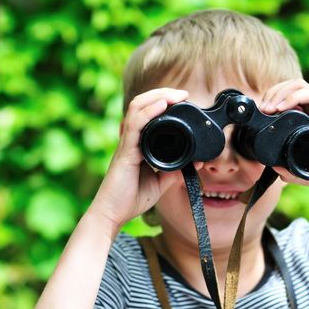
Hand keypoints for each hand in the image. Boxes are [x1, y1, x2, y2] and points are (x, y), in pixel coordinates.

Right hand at [89, 88, 194, 230]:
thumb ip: (174, 170)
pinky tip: (162, 105)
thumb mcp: (159, 182)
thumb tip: (195, 161)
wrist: (113, 214)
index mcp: (137, 143)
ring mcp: (127, 143)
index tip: (183, 100)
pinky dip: (149, 111)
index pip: (147, 112)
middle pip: (142, 104)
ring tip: (175, 95)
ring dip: (158, 97)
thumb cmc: (131, 198)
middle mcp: (130, 138)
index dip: (163, 101)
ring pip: (137, 108)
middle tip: (183, 94)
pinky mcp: (125, 151)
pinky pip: (135, 125)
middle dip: (163, 93)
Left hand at [259, 79, 308, 190]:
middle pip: (289, 87)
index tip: (260, 115)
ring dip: (279, 92)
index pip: (287, 97)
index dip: (271, 100)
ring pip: (298, 85)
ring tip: (268, 108)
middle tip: (262, 109)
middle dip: (271, 93)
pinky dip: (292, 97)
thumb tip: (272, 168)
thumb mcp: (307, 173)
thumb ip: (290, 171)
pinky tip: (281, 107)